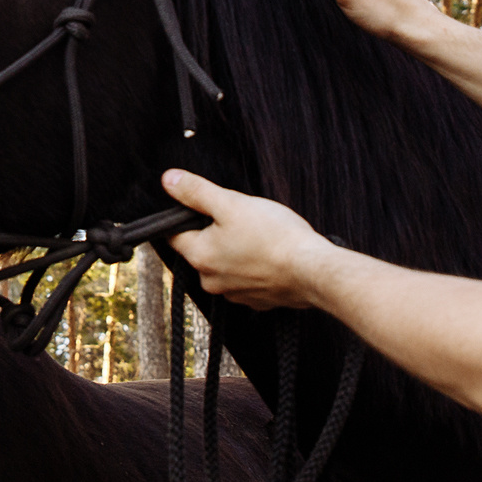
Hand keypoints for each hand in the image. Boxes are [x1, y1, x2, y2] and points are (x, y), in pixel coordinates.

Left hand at [160, 168, 330, 311]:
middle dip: (216, 233)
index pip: (174, 235)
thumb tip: (168, 180)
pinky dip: (255, 267)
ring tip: (261, 236)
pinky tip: (271, 254)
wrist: (313, 271)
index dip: (185, 216)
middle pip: (202, 249)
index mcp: (199, 257)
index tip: (204, 207)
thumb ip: (196, 192)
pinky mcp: (258, 301)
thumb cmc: (275, 236)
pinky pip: (248, 279)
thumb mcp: (231, 203)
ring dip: (236, 251)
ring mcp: (235, 294)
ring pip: (226, 265)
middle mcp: (211, 281)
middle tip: (241, 218)